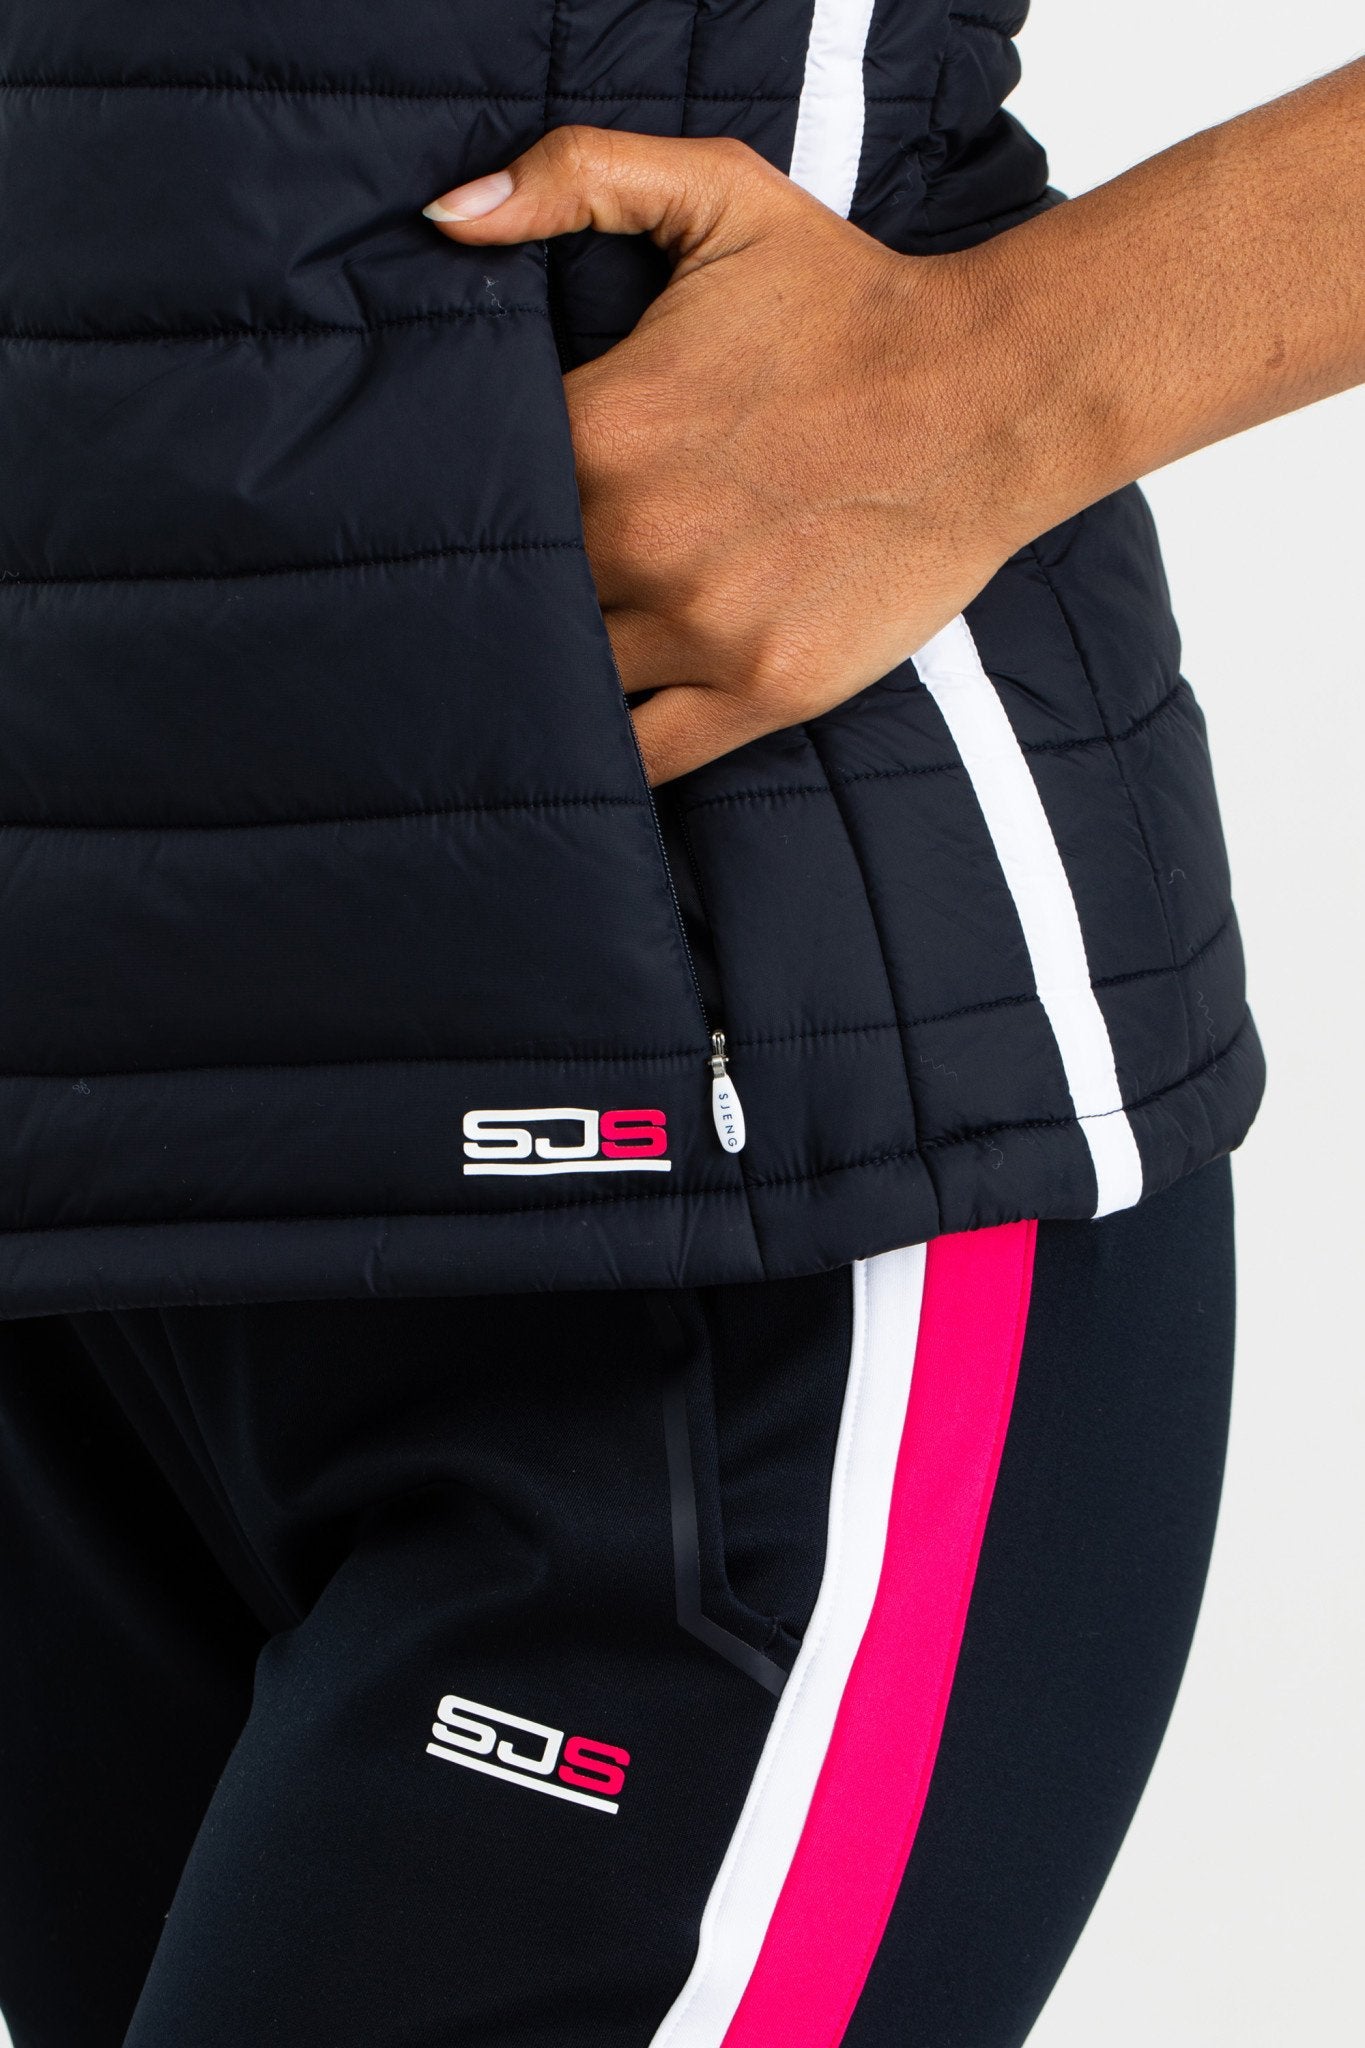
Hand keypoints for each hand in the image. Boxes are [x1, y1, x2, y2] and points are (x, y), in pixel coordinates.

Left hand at [426, 58, 1364, 782]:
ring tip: (547, 661)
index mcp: (602, 430)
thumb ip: (578, 175)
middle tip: (502, 597)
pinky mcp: (764, 688)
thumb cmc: (853, 303)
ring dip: (556, 672)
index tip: (472, 515)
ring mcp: (703, 624)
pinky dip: (613, 750)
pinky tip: (597, 735)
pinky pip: (646, 754)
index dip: (473, 509)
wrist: (990, 393)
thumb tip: (446, 217)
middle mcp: (639, 538)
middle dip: (507, 595)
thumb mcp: (718, 197)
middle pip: (519, 596)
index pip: (480, 496)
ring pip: (575, 677)